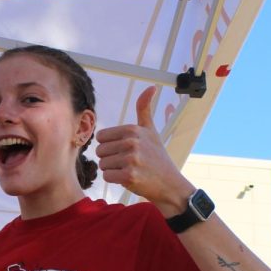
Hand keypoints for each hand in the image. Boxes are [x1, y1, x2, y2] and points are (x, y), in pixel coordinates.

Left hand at [95, 86, 191, 213]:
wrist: (170, 183)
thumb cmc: (157, 157)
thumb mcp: (151, 130)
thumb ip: (144, 109)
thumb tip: (151, 87)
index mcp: (133, 129)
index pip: (102, 137)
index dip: (111, 146)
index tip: (125, 150)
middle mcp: (132, 142)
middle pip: (100, 151)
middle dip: (110, 159)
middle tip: (128, 162)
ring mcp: (131, 159)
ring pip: (103, 164)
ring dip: (113, 170)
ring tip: (130, 169)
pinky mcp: (129, 176)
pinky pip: (107, 176)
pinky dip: (115, 180)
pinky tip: (129, 178)